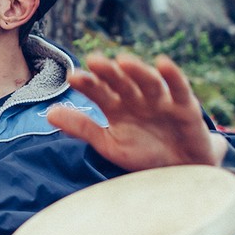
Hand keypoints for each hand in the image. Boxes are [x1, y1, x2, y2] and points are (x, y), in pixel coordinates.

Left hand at [47, 52, 226, 171]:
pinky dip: (172, 76)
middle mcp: (137, 98)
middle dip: (109, 72)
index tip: (72, 77)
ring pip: (147, 82)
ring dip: (137, 71)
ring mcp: (161, 101)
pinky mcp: (184, 107)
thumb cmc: (143, 153)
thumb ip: (82, 127)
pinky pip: (178, 88)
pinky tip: (163, 63)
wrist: (179, 173)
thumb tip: (49, 113)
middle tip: (95, 61)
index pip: (99, 91)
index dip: (87, 84)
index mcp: (117, 106)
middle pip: (121, 82)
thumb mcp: (109, 144)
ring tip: (123, 61)